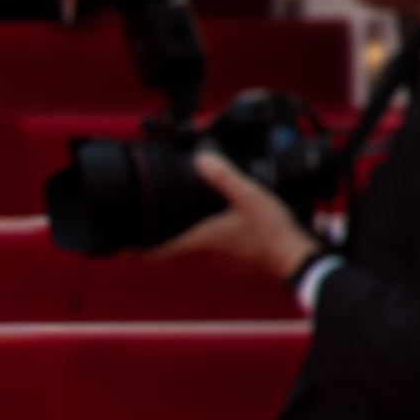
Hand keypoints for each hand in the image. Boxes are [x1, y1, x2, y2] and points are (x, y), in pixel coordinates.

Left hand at [153, 151, 320, 284]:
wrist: (297, 258)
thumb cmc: (272, 232)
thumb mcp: (247, 196)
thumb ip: (223, 177)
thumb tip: (201, 158)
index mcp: (201, 242)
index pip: (159, 252)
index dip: (137, 250)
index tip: (122, 248)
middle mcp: (206, 256)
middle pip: (172, 251)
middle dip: (157, 242)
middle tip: (145, 231)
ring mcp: (221, 261)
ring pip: (191, 252)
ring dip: (181, 240)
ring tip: (175, 225)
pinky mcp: (236, 260)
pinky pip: (211, 252)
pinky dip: (204, 241)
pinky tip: (214, 227)